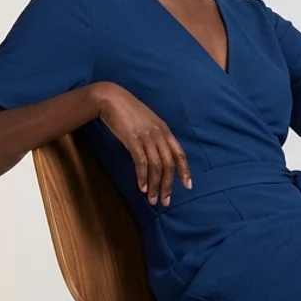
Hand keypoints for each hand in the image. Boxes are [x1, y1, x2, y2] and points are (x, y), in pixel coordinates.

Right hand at [93, 84, 191, 205]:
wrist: (112, 98)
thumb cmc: (129, 112)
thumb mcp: (149, 123)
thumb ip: (156, 137)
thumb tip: (159, 157)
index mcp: (165, 130)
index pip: (180, 154)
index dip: (185, 171)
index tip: (188, 186)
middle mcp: (159, 135)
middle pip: (169, 164)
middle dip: (168, 185)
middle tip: (165, 201)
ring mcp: (146, 137)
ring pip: (156, 166)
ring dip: (155, 185)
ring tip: (152, 199)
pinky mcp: (133, 140)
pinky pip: (141, 162)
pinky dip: (142, 177)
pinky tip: (141, 187)